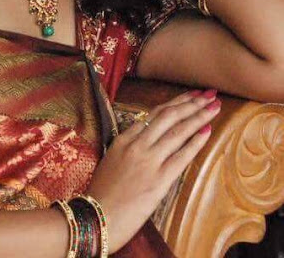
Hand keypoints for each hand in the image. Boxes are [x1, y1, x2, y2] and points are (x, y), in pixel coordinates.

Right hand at [86, 89, 220, 252]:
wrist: (97, 217)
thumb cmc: (102, 192)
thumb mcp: (111, 160)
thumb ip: (128, 147)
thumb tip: (147, 139)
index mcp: (124, 139)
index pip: (154, 114)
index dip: (176, 102)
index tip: (191, 95)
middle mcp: (137, 145)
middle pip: (168, 116)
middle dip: (191, 103)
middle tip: (209, 94)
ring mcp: (148, 160)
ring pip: (177, 131)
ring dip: (198, 116)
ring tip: (214, 106)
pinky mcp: (158, 179)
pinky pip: (181, 156)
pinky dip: (195, 141)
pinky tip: (207, 130)